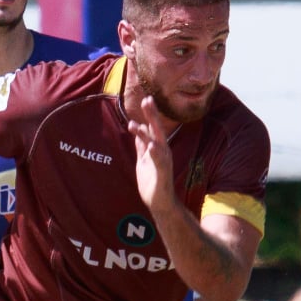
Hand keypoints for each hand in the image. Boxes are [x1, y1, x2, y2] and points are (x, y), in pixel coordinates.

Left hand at [125, 94, 174, 213]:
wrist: (160, 202)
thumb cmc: (152, 180)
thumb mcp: (144, 159)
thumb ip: (141, 145)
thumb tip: (138, 130)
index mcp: (156, 148)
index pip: (152, 128)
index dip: (149, 114)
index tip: (146, 98)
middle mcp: (162, 152)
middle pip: (157, 131)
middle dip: (152, 116)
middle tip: (147, 100)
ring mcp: (163, 162)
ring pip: (156, 144)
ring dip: (148, 134)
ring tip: (137, 124)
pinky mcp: (162, 174)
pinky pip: (159, 163)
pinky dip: (155, 154)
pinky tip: (152, 146)